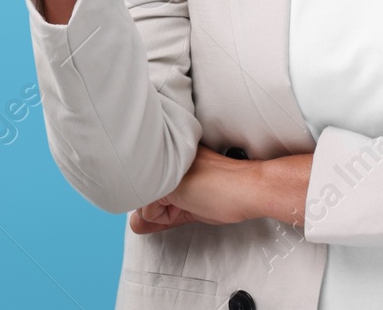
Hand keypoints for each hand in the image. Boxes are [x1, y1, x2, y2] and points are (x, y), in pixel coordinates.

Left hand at [129, 147, 313, 233]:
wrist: (248, 188)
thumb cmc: (227, 193)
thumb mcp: (187, 204)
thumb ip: (160, 213)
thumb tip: (134, 225)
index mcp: (168, 156)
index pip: (148, 189)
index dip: (168, 204)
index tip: (193, 195)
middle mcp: (160, 156)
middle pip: (142, 197)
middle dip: (165, 209)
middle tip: (194, 197)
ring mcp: (159, 166)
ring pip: (143, 205)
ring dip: (167, 212)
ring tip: (194, 198)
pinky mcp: (161, 178)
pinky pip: (147, 212)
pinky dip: (167, 215)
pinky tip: (191, 200)